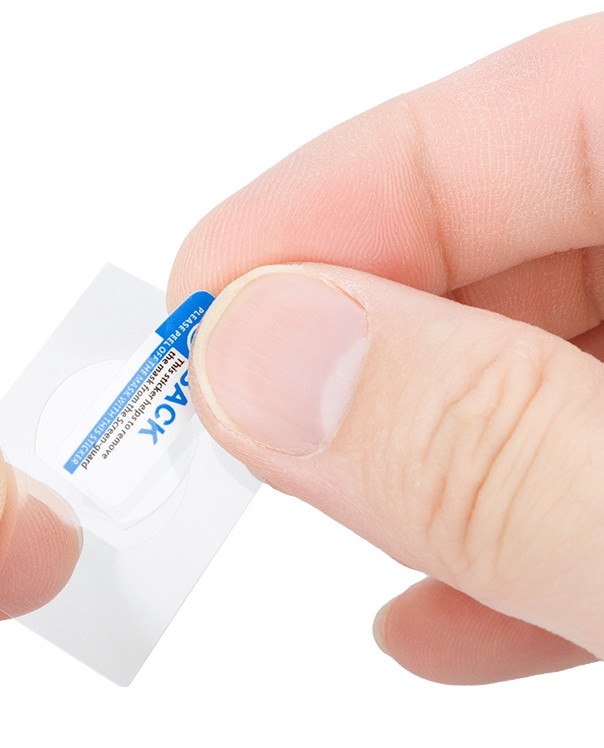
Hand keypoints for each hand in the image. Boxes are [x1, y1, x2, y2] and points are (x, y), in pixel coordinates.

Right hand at [170, 14, 603, 683]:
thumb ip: (491, 449)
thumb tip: (262, 358)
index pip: (544, 114)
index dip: (343, 201)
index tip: (195, 309)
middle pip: (544, 237)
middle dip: (368, 343)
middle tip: (235, 426)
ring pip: (570, 373)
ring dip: (428, 461)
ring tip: (317, 521)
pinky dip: (526, 550)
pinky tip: (439, 620)